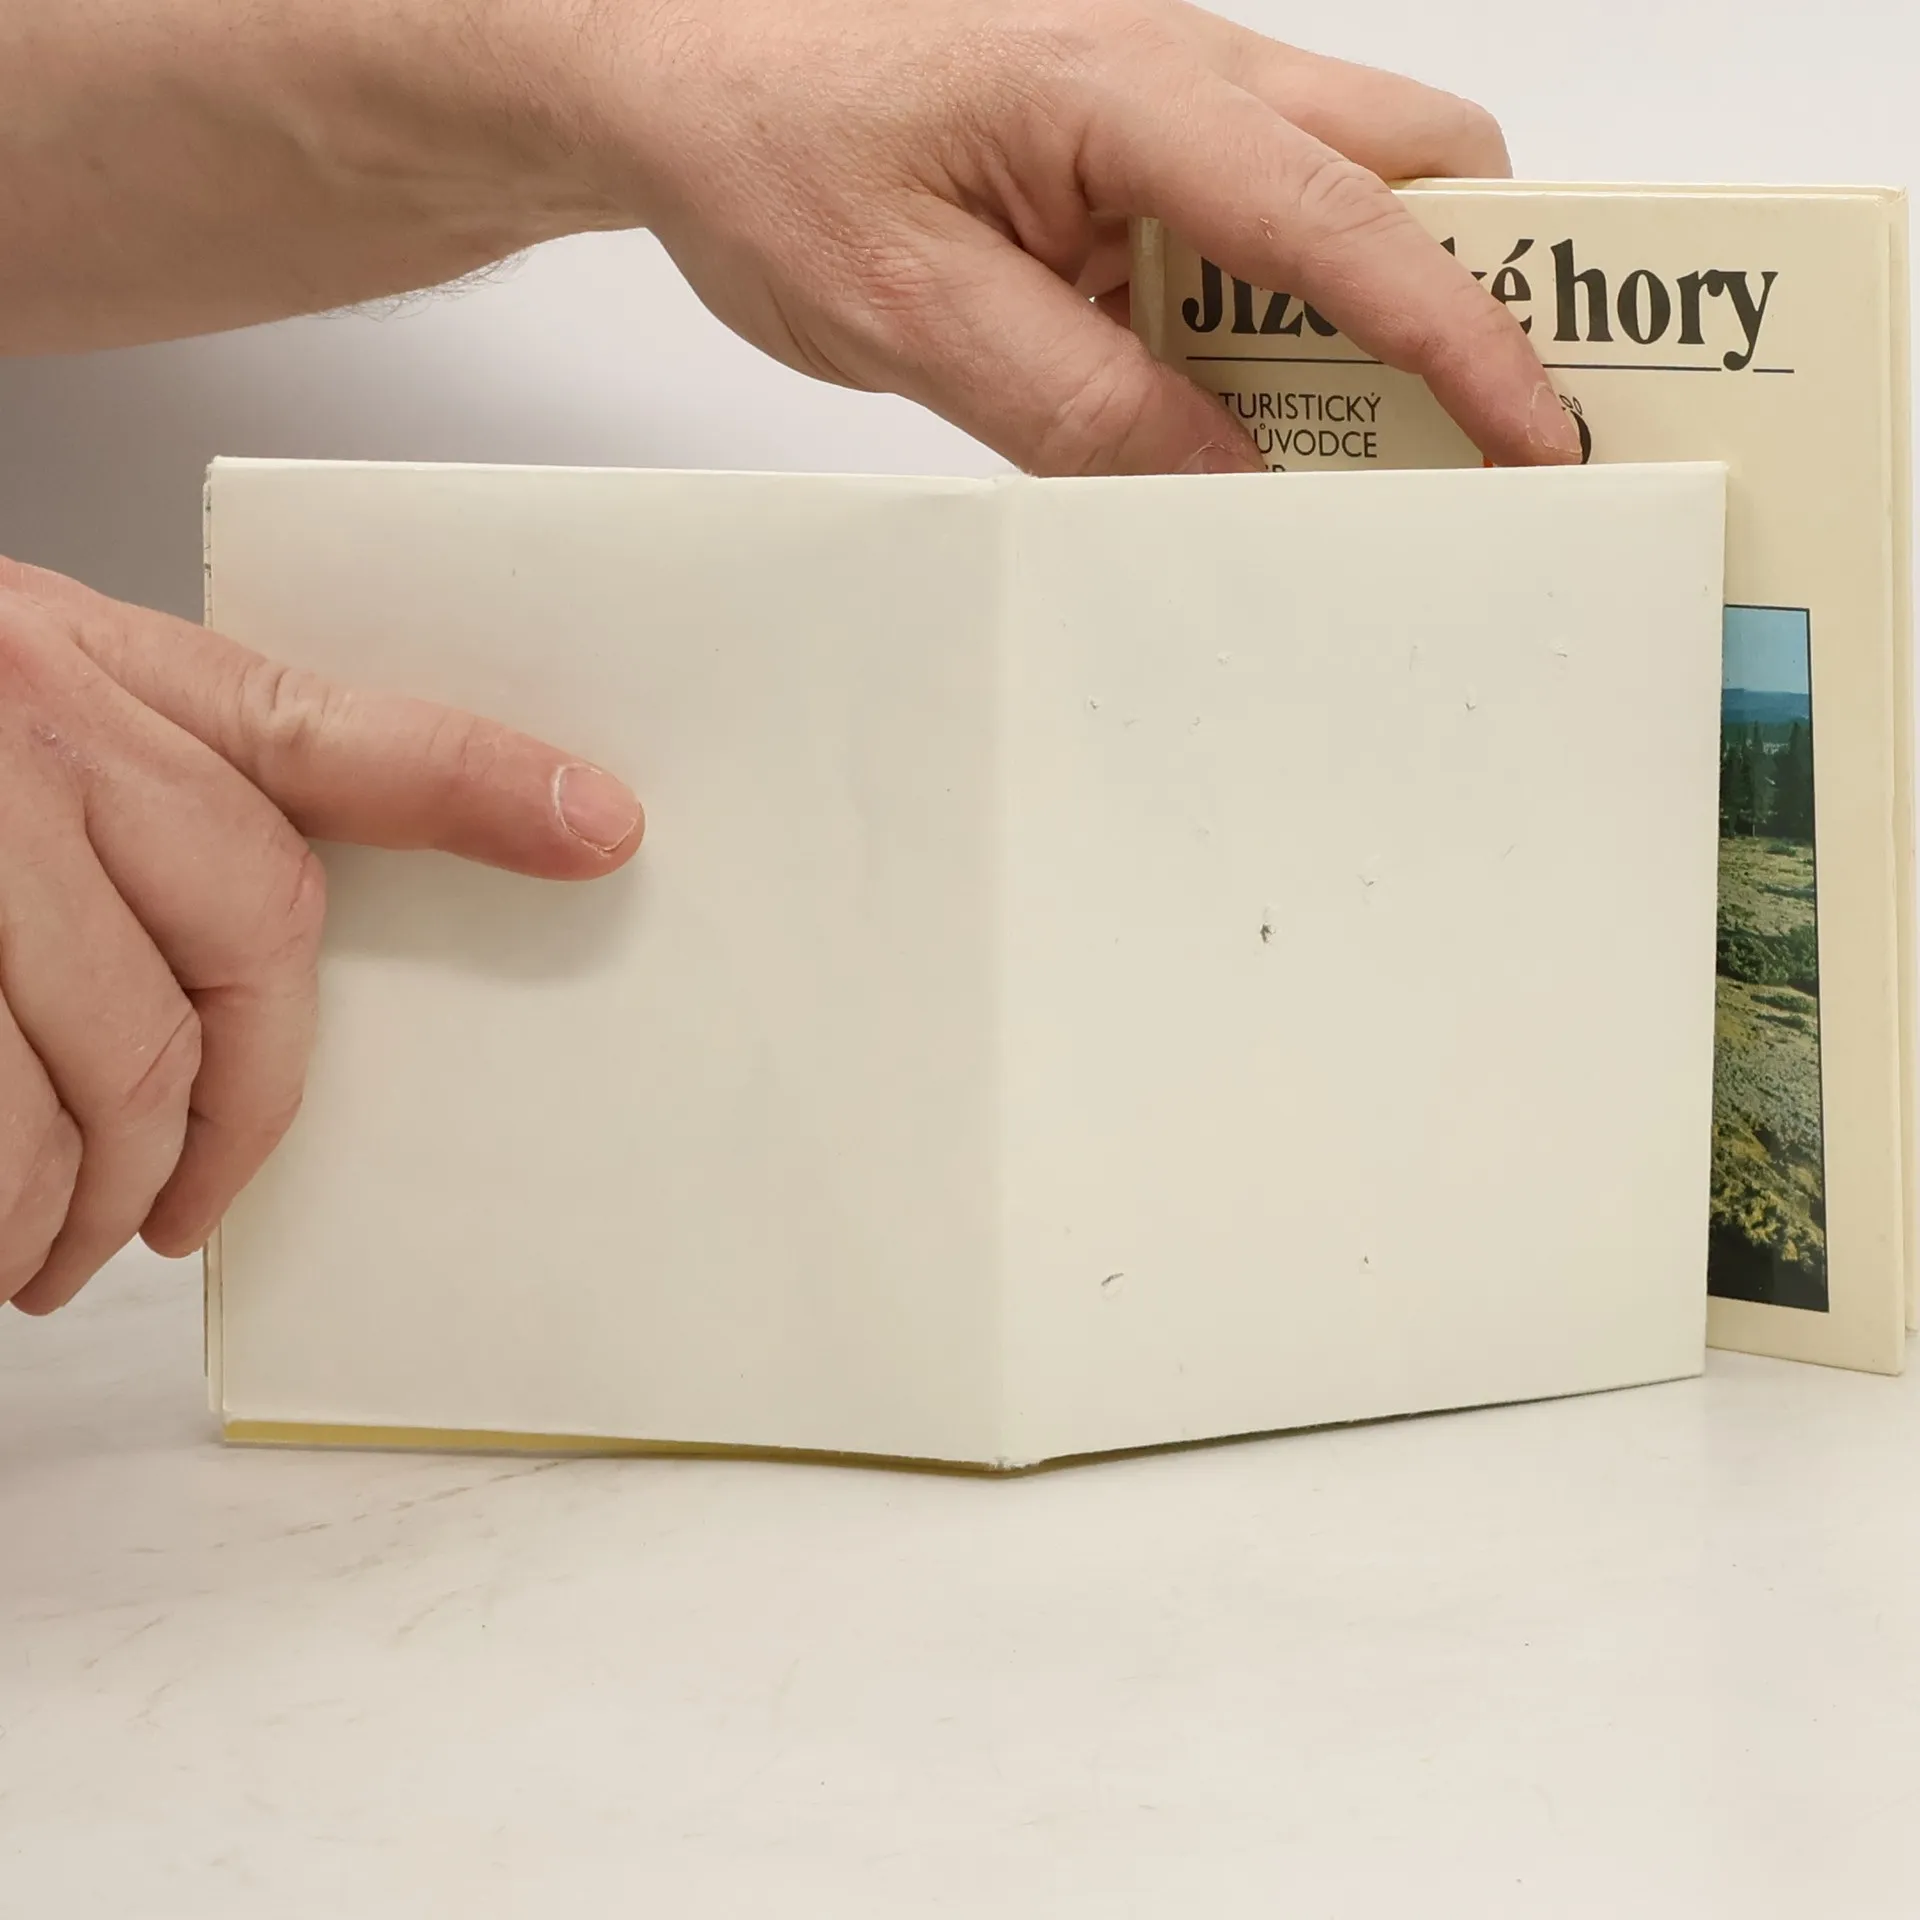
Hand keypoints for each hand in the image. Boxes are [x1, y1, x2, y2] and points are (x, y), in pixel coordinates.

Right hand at [0, 560, 642, 1313]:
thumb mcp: (1, 711)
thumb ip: (138, 809)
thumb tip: (227, 997)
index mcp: (87, 664)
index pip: (328, 727)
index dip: (479, 780)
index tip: (604, 829)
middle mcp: (30, 721)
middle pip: (245, 940)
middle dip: (228, 1115)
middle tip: (181, 1214)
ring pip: (107, 1058)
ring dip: (92, 1194)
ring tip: (50, 1255)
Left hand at [556, 0, 1579, 471]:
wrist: (678, 80)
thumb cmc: (769, 144)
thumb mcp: (914, 312)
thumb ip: (1080, 406)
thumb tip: (1230, 484)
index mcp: (1130, 88)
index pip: (1347, 224)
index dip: (1463, 341)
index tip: (1538, 439)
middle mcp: (1176, 76)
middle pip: (1409, 170)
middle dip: (1466, 300)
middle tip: (1470, 441)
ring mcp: (1162, 113)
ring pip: (1342, 205)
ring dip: (1358, 330)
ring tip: (1331, 453)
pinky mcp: (1130, 164)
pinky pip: (1250, 243)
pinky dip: (1268, 334)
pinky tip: (1215, 410)